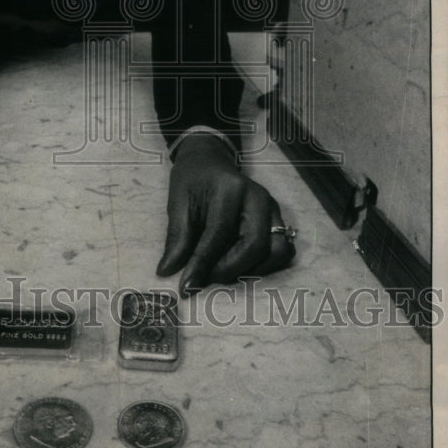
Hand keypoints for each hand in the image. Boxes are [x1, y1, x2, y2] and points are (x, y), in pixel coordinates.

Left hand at [156, 134, 294, 295]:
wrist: (210, 161)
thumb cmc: (192, 180)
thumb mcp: (177, 202)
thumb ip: (176, 236)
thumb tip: (167, 271)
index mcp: (230, 188)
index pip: (219, 232)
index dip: (203, 263)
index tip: (187, 286)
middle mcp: (258, 198)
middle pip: (256, 245)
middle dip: (231, 270)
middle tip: (206, 279)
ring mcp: (272, 209)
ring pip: (277, 251)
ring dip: (251, 270)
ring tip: (222, 271)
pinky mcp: (278, 220)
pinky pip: (281, 251)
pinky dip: (263, 266)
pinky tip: (238, 266)